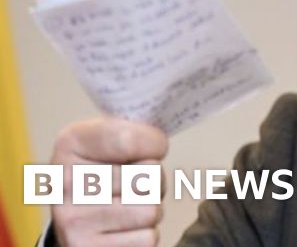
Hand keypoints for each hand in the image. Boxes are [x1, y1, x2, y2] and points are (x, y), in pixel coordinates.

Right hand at [50, 117, 168, 246]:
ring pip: (152, 210)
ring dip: (150, 207)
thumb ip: (134, 130)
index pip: (132, 140)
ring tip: (129, 204)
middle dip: (155, 179)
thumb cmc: (102, 168)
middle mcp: (66, 183)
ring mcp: (74, 220)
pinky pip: (147, 238)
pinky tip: (123, 227)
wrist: (75, 215)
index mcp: (71, 144)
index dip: (154, 144)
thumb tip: (160, 142)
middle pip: (150, 176)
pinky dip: (144, 234)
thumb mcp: (108, 137)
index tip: (149, 147)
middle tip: (136, 182)